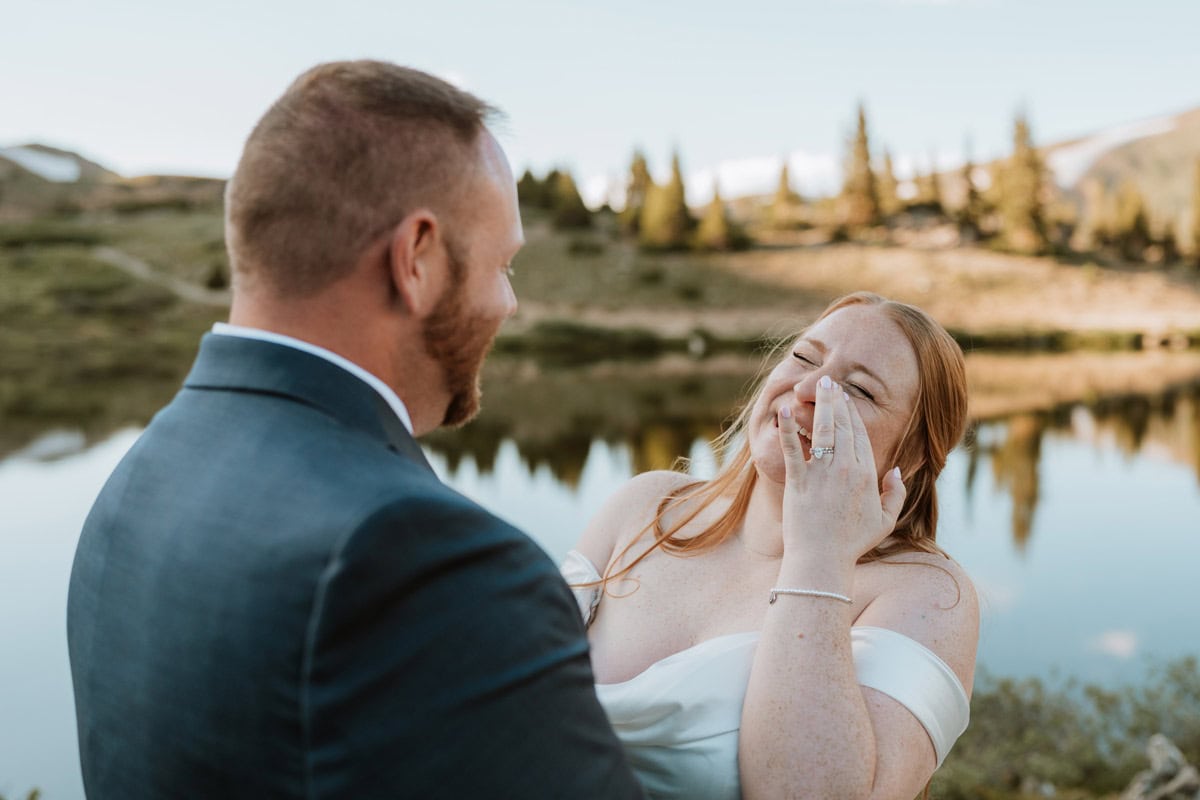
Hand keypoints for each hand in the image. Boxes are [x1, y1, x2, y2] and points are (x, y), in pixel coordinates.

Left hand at [776, 376, 905, 565]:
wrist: (822, 560)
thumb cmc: (852, 543)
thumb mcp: (884, 521)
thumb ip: (895, 494)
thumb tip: (898, 470)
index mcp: (868, 475)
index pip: (861, 436)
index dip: (853, 414)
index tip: (846, 399)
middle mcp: (847, 469)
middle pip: (844, 426)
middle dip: (837, 401)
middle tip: (830, 382)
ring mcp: (822, 474)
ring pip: (824, 430)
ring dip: (821, 405)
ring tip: (817, 386)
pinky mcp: (798, 481)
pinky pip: (792, 449)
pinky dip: (786, 429)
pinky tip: (782, 410)